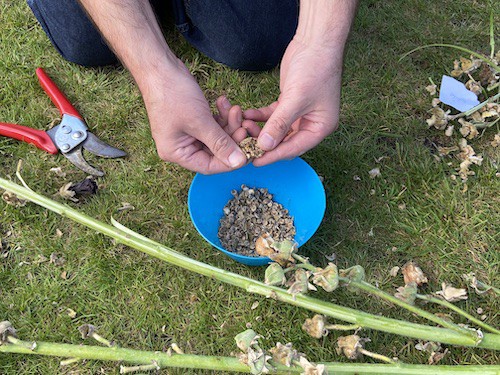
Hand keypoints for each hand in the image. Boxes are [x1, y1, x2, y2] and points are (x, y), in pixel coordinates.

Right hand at [143, 64, 246, 173]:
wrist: (159, 67)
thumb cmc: (172, 94)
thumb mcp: (200, 121)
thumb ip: (220, 143)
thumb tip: (238, 162)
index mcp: (176, 153)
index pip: (209, 166)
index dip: (230, 161)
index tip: (248, 151)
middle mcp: (181, 147)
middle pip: (214, 152)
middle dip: (231, 138)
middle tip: (244, 126)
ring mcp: (187, 133)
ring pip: (216, 137)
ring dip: (228, 124)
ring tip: (235, 110)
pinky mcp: (193, 121)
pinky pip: (212, 125)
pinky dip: (221, 116)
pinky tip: (225, 103)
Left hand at [243, 38, 343, 165]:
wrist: (316, 41)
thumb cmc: (315, 69)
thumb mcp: (296, 99)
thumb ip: (279, 124)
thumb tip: (264, 146)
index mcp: (320, 128)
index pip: (294, 149)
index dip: (274, 155)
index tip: (255, 160)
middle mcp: (311, 124)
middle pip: (284, 142)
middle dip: (264, 143)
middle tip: (244, 144)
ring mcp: (300, 114)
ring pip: (276, 130)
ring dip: (259, 129)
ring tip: (242, 125)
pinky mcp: (289, 103)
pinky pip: (272, 116)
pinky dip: (259, 116)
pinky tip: (245, 114)